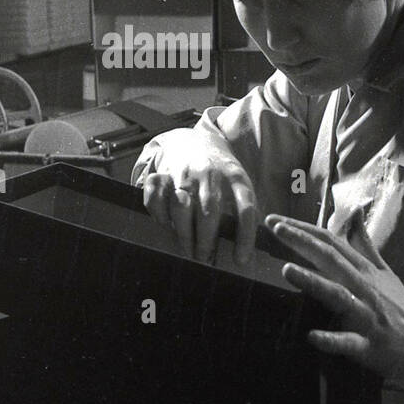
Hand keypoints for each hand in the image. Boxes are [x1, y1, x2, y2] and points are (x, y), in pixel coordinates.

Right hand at [142, 139, 257, 264]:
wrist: (194, 143)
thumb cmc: (220, 174)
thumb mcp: (239, 185)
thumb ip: (244, 211)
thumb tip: (249, 251)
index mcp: (236, 178)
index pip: (246, 209)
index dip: (245, 237)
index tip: (241, 260)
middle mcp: (210, 175)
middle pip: (209, 212)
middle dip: (207, 242)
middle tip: (205, 260)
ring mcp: (184, 173)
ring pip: (181, 207)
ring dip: (184, 234)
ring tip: (188, 251)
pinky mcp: (162, 174)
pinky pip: (154, 197)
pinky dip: (158, 215)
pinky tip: (166, 226)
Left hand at [266, 213, 403, 383]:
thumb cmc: (400, 307)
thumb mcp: (385, 272)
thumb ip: (366, 245)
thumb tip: (355, 214)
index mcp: (365, 272)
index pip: (332, 244)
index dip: (305, 230)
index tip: (277, 220)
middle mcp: (365, 288)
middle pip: (332, 261)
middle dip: (303, 243)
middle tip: (275, 229)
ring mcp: (368, 316)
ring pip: (339, 296)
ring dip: (314, 282)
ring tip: (287, 270)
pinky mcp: (369, 345)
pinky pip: (349, 342)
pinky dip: (331, 339)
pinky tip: (312, 336)